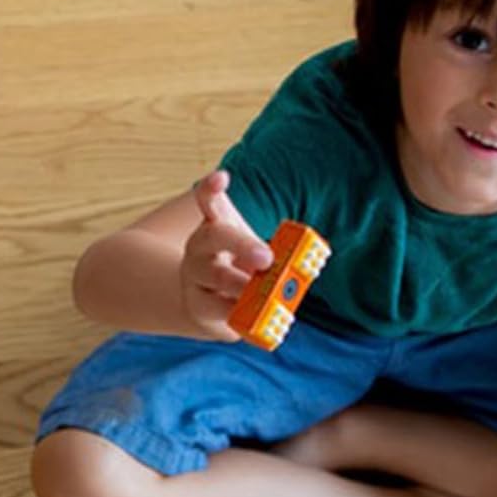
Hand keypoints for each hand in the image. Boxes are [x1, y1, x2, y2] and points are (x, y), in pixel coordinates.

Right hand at [181, 171, 273, 339]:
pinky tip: (256, 319)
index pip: (207, 200)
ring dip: (243, 285)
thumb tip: (302, 260)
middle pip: (213, 238)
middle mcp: (199, 249)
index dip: (211, 188)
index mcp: (214, 227)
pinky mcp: (199, 307)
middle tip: (267, 257)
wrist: (205, 304)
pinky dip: (240, 314)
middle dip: (242, 245)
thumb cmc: (237, 269)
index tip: (222, 178)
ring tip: (264, 293)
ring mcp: (195, 278)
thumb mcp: (250, 251)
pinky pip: (219, 310)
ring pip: (216, 277)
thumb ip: (272, 251)